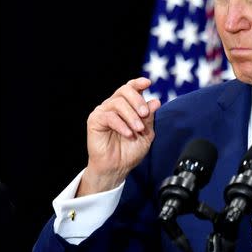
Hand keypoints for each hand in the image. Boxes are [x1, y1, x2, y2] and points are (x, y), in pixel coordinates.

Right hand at [77, 77, 160, 196]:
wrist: (117, 168)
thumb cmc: (129, 151)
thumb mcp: (146, 133)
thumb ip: (149, 117)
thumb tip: (156, 101)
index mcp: (127, 106)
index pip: (131, 87)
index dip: (138, 83)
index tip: (148, 83)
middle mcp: (114, 105)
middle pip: (125, 90)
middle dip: (138, 101)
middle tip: (145, 114)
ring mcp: (104, 112)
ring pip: (118, 102)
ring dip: (132, 116)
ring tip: (138, 129)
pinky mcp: (95, 120)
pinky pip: (109, 116)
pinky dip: (121, 124)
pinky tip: (128, 134)